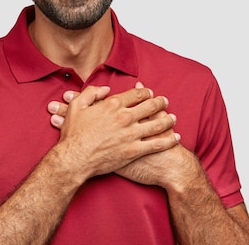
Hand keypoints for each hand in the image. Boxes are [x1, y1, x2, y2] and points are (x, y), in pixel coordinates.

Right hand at [53, 85, 179, 179]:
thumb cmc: (73, 134)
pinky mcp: (134, 151)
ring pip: (157, 124)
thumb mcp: (76, 106)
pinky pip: (157, 144)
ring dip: (168, 120)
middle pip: (150, 106)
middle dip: (160, 102)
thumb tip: (105, 89)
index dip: (146, 92)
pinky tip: (175, 138)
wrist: (74, 159)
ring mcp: (131, 134)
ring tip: (173, 118)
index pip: (137, 94)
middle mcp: (125, 117)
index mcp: (113, 104)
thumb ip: (91, 93)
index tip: (149, 93)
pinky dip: (168, 140)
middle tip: (165, 101)